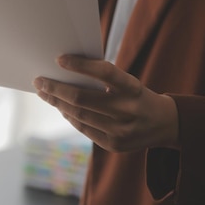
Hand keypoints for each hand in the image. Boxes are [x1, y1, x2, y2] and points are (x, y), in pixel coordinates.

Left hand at [33, 55, 177, 152]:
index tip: (59, 59)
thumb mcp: (129, 83)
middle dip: (56, 89)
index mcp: (133, 88)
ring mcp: (121, 131)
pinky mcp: (114, 145)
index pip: (105, 72)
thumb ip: (104, 80)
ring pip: (79, 115)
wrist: (164, 124)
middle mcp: (128, 110)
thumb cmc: (138, 96)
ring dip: (57, 103)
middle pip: (82, 98)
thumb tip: (65, 74)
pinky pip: (84, 128)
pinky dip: (69, 116)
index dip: (81, 65)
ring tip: (45, 93)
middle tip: (39, 80)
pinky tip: (61, 107)